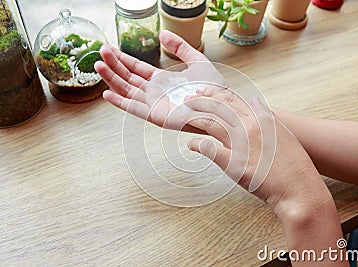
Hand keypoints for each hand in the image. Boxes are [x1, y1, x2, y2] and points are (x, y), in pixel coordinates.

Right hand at [94, 30, 224, 132]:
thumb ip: (180, 47)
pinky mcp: (156, 115)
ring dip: (112, 78)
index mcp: (162, 81)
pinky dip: (120, 102)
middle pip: (128, 77)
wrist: (221, 105)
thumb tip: (163, 34)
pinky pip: (134, 109)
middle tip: (101, 52)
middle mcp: (155, 92)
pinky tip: (107, 93)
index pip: (137, 68)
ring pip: (127, 90)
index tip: (110, 49)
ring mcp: (154, 104)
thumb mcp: (196, 61)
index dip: (123, 59)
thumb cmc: (212, 88)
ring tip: (99, 65)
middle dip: (114, 65)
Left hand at [184, 87, 332, 214]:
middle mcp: (251, 126)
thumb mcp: (283, 132)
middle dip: (200, 101)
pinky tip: (191, 145)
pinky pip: (209, 149)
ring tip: (183, 117)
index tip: (203, 91)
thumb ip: (266, 115)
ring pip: (211, 123)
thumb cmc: (294, 165)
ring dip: (194, 118)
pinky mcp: (234, 163)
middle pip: (219, 107)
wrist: (299, 188)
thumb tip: (254, 100)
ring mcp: (241, 144)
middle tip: (187, 100)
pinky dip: (196, 145)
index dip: (214, 94)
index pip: (233, 99)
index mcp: (263, 118)